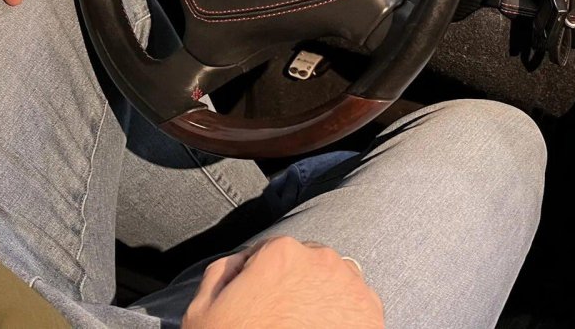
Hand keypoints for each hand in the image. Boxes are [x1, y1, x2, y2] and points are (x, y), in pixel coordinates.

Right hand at [182, 236, 383, 328]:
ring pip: (334, 281)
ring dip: (322, 298)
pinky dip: (343, 317)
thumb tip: (241, 261)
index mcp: (280, 252)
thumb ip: (224, 270)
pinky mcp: (370, 312)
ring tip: (303, 327)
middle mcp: (321, 260)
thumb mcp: (204, 310)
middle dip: (295, 286)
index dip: (261, 280)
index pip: (271, 253)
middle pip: (306, 264)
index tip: (259, 303)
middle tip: (280, 319)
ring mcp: (350, 285)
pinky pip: (355, 305)